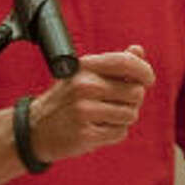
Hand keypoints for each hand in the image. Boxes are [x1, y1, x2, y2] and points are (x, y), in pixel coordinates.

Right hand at [28, 46, 153, 165]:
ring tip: (104, 117)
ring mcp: (84, 110)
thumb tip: (138, 51)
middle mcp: (84, 86)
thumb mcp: (85, 75)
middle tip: (115, 104)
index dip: (145, 71)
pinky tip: (97, 129)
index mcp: (85, 67)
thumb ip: (114, 64)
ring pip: (131, 114)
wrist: (36, 129)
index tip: (148, 80)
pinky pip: (119, 132)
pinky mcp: (85, 133)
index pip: (126, 62)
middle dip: (132, 101)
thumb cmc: (66, 101)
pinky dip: (113, 133)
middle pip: (135, 92)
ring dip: (123, 119)